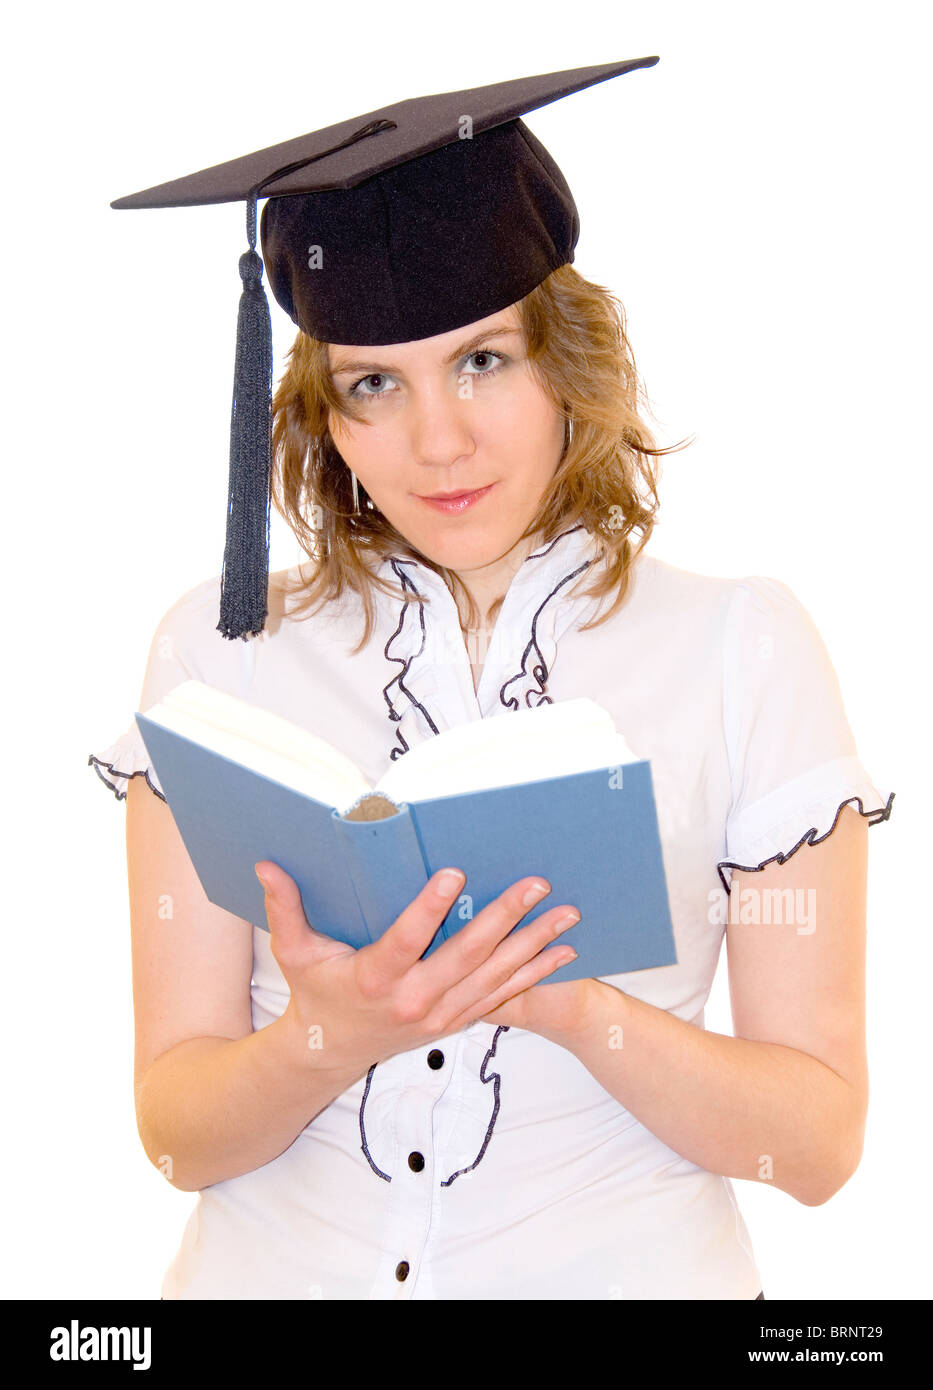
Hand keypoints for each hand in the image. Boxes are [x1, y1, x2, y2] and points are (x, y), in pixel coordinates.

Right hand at [254, 860, 580, 1074]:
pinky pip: (504, 996)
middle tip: (535, 885)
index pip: (406, 939)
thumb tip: (267, 863)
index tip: (454, 873)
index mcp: (375, 978)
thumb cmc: (314, 994)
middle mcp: (414, 1000)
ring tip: (568, 914)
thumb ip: (284, 908)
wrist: (329, 1054)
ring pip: (495, 976)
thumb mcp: (294, 952)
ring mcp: (441, 1015)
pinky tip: (564, 951)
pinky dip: (535, 973)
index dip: (429, 908)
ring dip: (534, 944)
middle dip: (505, 917)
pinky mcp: (457, 1021)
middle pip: (467, 955)